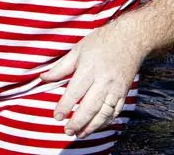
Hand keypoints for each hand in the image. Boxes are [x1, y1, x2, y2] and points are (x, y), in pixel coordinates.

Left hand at [40, 24, 143, 138]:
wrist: (130, 39)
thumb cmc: (100, 43)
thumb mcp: (77, 50)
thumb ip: (61, 67)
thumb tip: (43, 78)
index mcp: (89, 69)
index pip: (75, 92)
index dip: (65, 106)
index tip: (56, 117)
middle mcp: (104, 81)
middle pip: (90, 106)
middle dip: (78, 121)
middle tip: (67, 131)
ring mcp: (116, 89)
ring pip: (104, 113)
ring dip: (92, 126)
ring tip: (80, 134)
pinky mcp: (124, 93)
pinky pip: (115, 112)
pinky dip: (106, 122)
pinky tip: (96, 127)